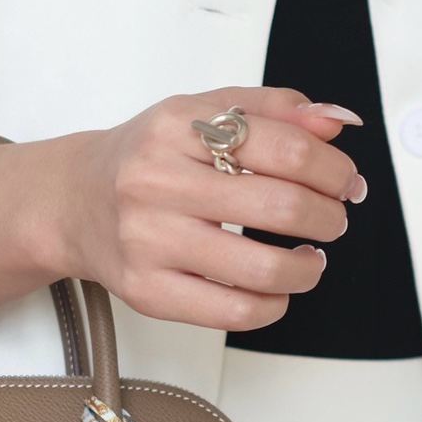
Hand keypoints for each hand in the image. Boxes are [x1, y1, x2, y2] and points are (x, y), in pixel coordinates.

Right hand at [53, 86, 365, 332]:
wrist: (75, 202)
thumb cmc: (146, 158)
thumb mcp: (202, 113)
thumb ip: (273, 110)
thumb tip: (337, 121)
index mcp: (177, 127)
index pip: (284, 146)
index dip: (332, 168)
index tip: (345, 182)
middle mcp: (157, 182)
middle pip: (279, 205)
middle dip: (327, 217)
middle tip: (333, 220)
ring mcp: (149, 241)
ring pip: (261, 268)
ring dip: (306, 268)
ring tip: (310, 259)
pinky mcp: (148, 291)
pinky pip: (231, 311)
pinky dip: (272, 305)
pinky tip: (278, 290)